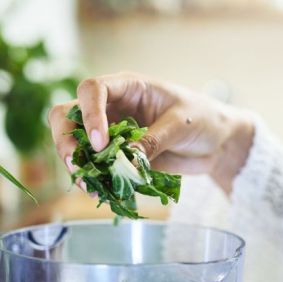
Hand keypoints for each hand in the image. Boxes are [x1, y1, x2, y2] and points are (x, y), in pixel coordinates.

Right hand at [48, 72, 254, 193]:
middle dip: (65, 140)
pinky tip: (101, 194)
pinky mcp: (118, 158)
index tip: (99, 142)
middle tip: (76, 164)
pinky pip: (96, 167)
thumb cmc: (203, 118)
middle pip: (68, 116)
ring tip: (90, 188)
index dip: (89, 114)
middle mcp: (112, 108)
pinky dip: (94, 180)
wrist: (217, 142)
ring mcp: (111, 134)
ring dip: (77, 166)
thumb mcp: (181, 124)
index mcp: (127, 87)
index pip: (92, 90)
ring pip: (75, 145)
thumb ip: (154, 139)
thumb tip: (127, 159)